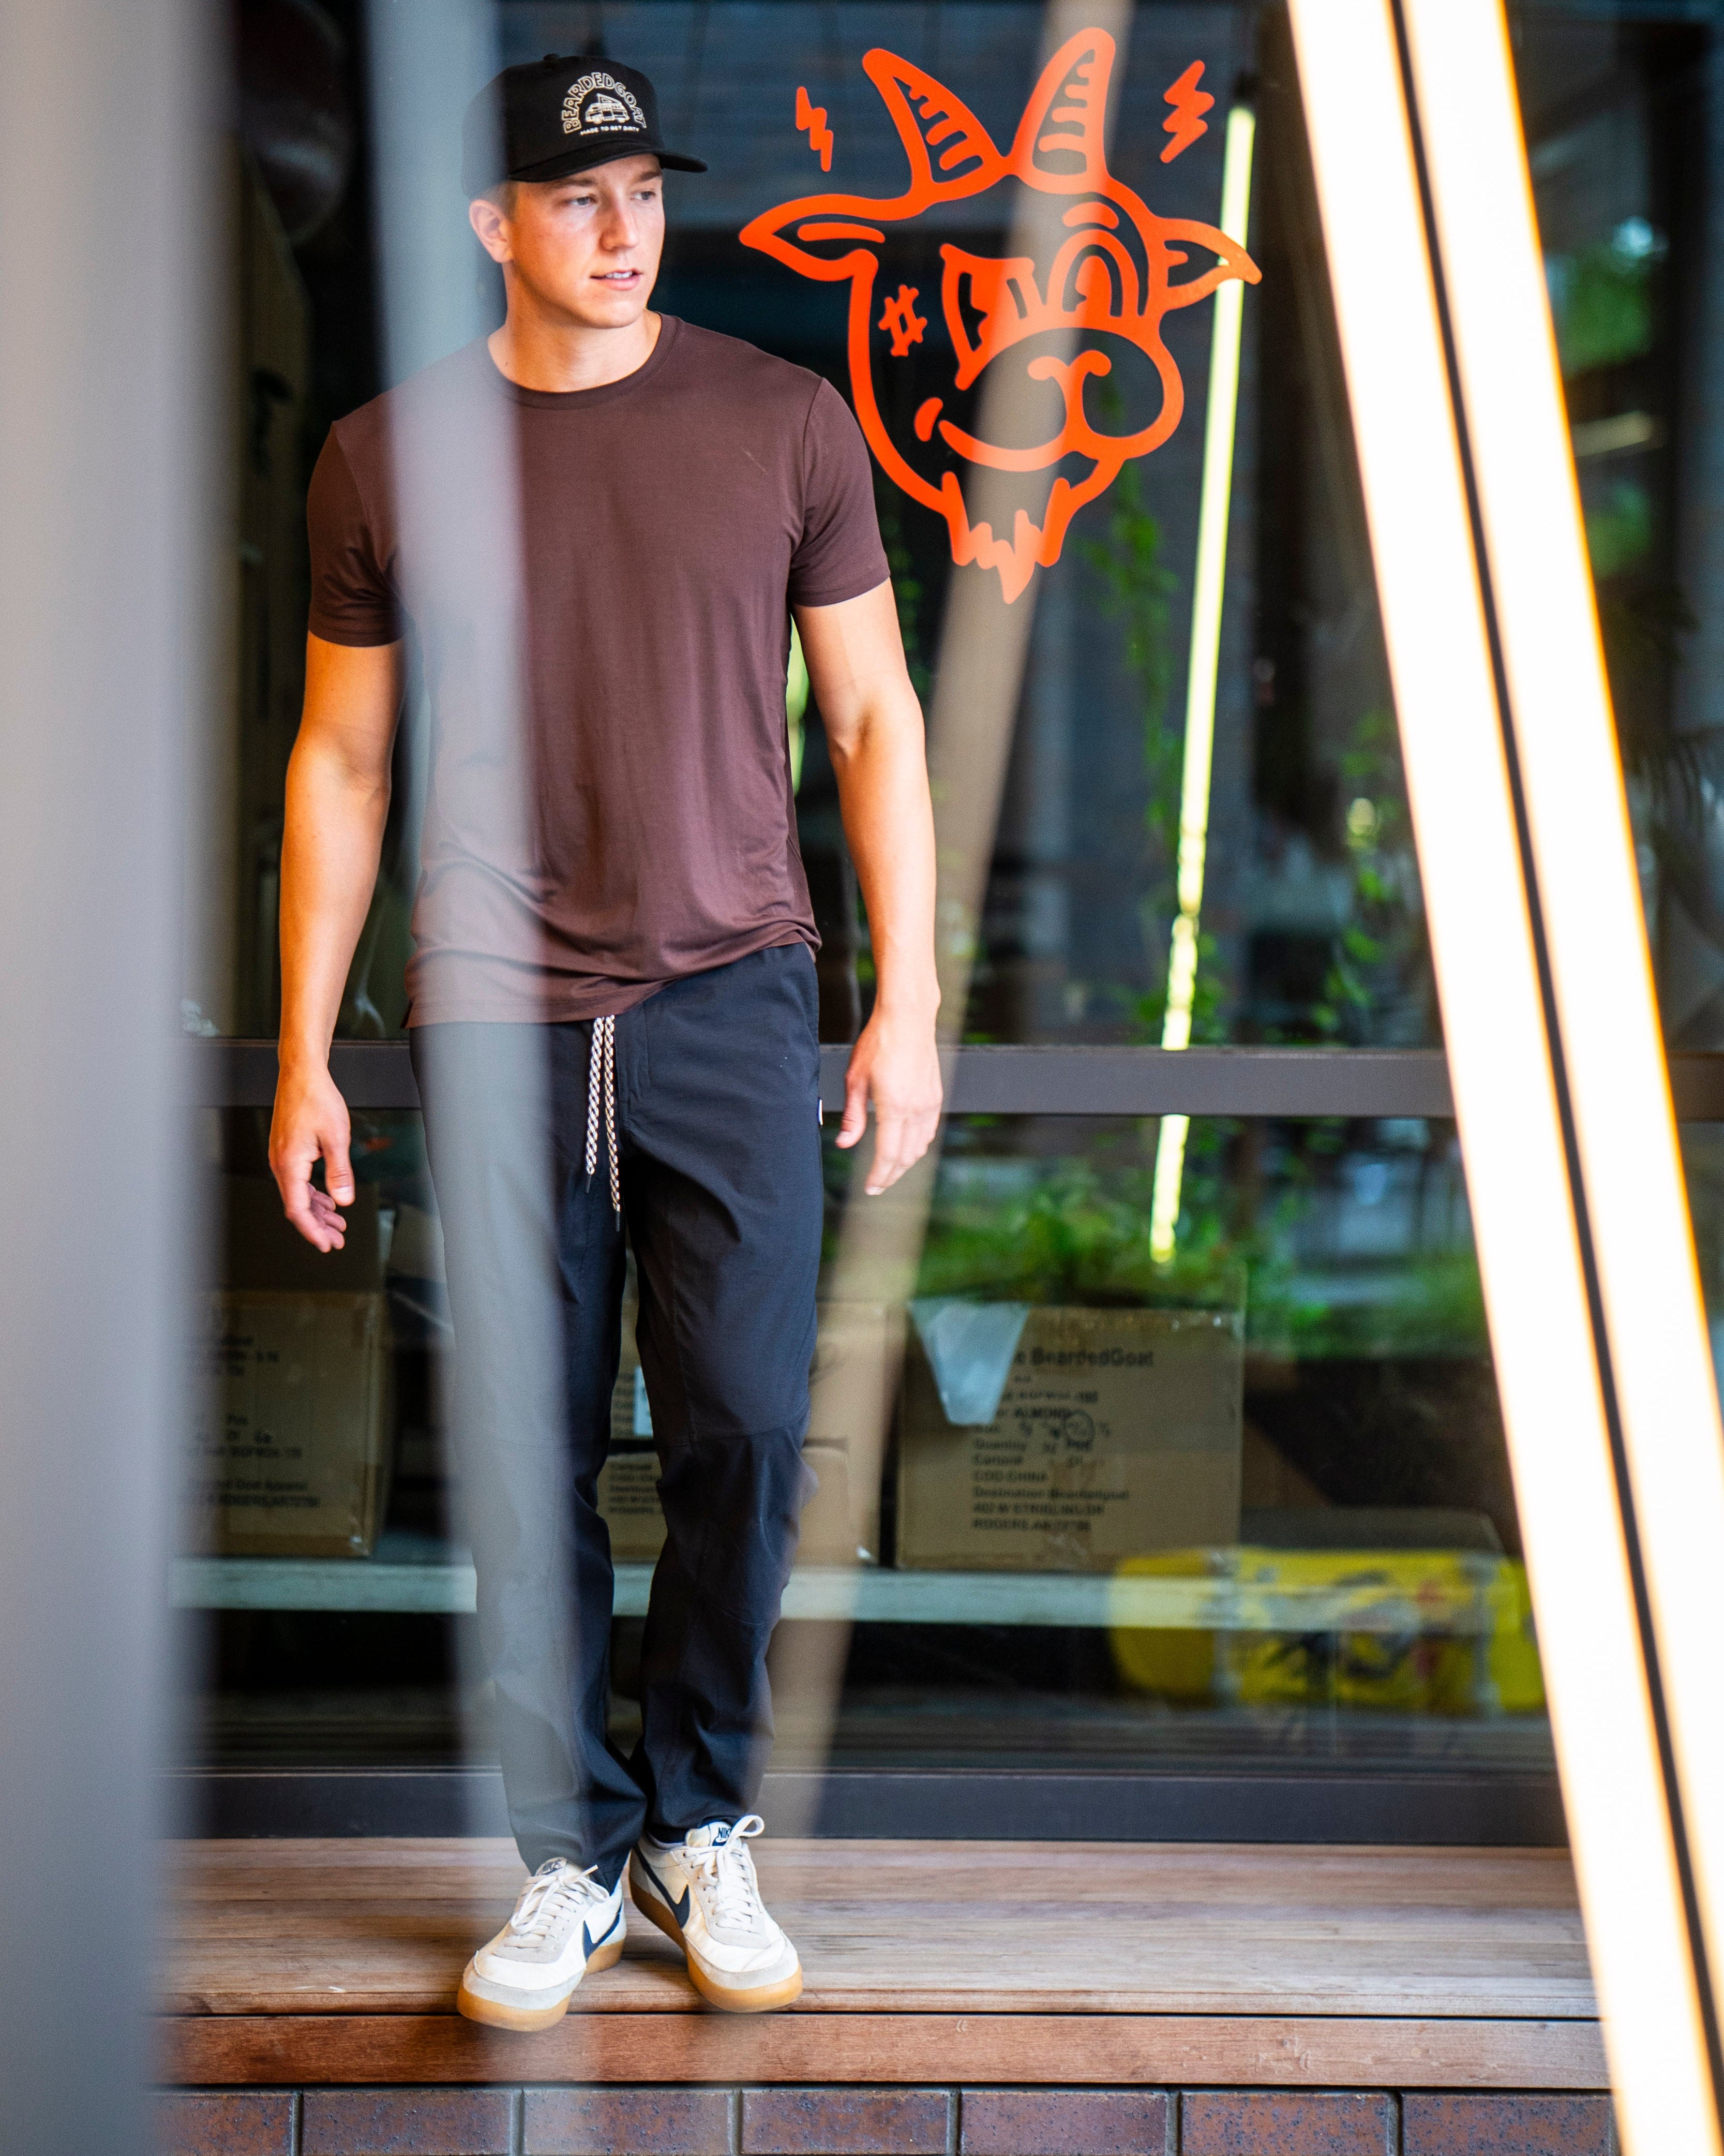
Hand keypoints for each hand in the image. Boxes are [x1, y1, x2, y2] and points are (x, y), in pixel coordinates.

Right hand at [269, 1057, 354, 1250]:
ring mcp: (283, 1157)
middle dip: (318, 1225)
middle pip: (298, 1206)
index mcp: (289, 1164)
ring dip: (318, 1210)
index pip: (298, 1210)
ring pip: (299, 1194)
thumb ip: (340, 1172)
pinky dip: (313, 1194)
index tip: (325, 1244)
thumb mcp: (337, 1137)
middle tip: (337, 1240)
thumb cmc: (316, 1099)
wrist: (302, 1074)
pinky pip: (299, 1180)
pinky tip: (327, 1200)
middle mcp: (281, 1163)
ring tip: (337, 1224)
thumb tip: (343, 1199)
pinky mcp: (288, 1150)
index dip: (312, 1231)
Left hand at [837, 1007, 942, 1194]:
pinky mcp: (935, 1096)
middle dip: (891, 1175)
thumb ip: (853, 1115)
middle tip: (878, 1187)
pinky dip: (918, 1146)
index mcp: (893, 1106)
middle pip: (905, 1156)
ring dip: (905, 1163)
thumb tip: (845, 1143)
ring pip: (920, 1147)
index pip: (887, 1154)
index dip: (878, 1175)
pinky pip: (929, 1131)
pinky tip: (907, 1148)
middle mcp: (916, 1109)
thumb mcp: (855, 1079)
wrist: (908, 1018)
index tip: (870, 1188)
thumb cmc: (878, 1043)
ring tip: (889, 1171)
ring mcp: (929, 1103)